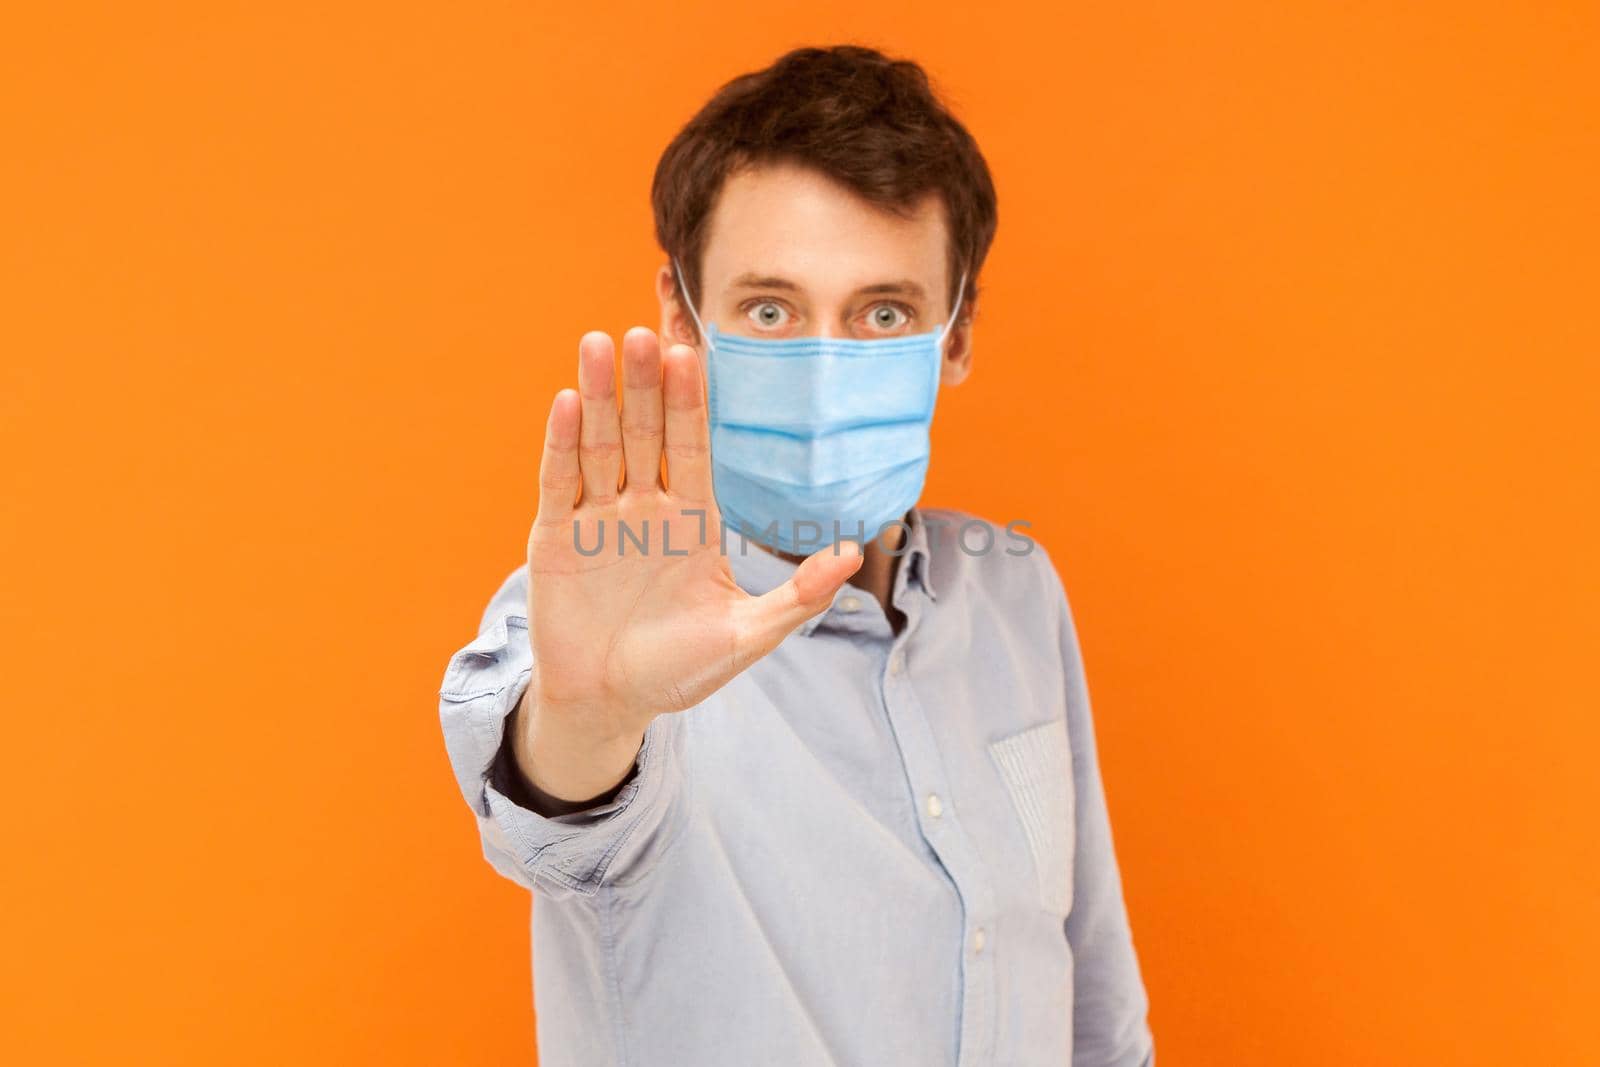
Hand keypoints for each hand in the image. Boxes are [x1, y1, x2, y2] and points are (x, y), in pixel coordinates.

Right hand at [514, 327, 861, 802]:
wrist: (608, 705)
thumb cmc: (678, 672)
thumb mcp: (745, 637)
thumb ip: (797, 597)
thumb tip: (853, 553)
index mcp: (692, 521)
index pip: (693, 449)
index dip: (693, 405)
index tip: (694, 356)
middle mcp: (646, 508)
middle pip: (646, 433)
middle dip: (647, 385)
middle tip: (645, 331)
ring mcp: (598, 519)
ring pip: (601, 444)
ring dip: (600, 395)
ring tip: (598, 343)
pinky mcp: (555, 538)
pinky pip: (560, 483)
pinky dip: (562, 444)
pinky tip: (567, 403)